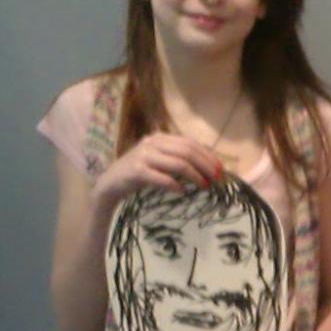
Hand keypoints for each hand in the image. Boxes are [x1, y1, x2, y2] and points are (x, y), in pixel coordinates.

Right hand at [94, 132, 223, 204]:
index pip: (190, 143)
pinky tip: (182, 192)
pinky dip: (175, 185)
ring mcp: (143, 156)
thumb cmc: (139, 174)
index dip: (207, 155)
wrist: (110, 183)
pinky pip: (162, 178)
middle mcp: (152, 143)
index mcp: (160, 138)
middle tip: (216, 179)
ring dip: (195, 176)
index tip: (220, 169)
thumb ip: (178, 159)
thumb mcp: (159, 161)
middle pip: (187, 152)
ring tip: (204, 186)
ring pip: (178, 164)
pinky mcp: (137, 171)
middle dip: (205, 165)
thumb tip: (208, 167)